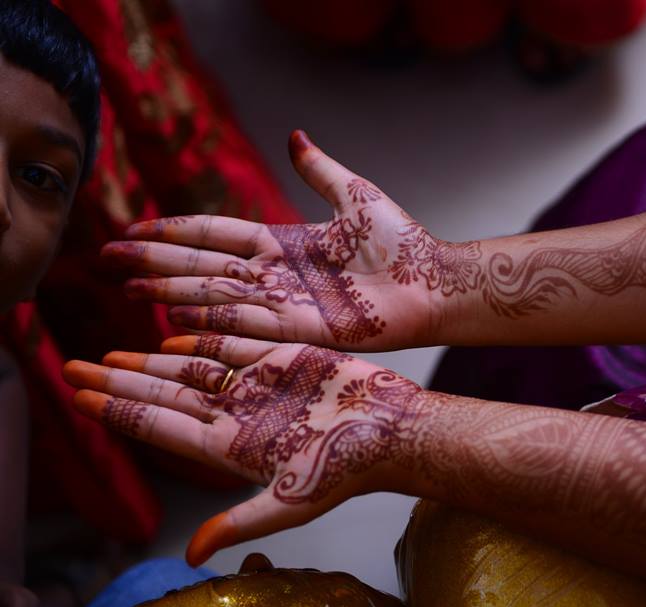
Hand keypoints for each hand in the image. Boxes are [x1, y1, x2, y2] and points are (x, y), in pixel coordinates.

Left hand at [63, 335, 426, 565]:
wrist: (393, 429)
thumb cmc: (347, 470)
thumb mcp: (290, 503)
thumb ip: (238, 521)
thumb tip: (189, 555)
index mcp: (228, 447)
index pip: (158, 427)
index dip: (116, 413)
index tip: (78, 399)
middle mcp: (235, 415)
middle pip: (162, 397)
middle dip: (116, 384)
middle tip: (71, 368)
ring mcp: (257, 386)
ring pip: (189, 368)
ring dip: (148, 362)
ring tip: (109, 355)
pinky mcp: (282, 360)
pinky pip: (232, 344)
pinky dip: (201, 338)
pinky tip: (171, 336)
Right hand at [101, 130, 479, 350]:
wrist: (433, 282)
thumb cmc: (402, 242)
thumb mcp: (354, 195)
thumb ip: (317, 170)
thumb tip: (293, 135)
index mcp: (282, 240)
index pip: (215, 234)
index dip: (173, 232)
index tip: (132, 230)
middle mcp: (275, 273)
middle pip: (204, 265)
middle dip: (156, 262)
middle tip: (108, 262)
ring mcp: (285, 302)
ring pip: (216, 294)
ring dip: (172, 290)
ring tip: (130, 288)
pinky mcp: (302, 329)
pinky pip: (248, 324)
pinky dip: (210, 322)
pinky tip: (174, 319)